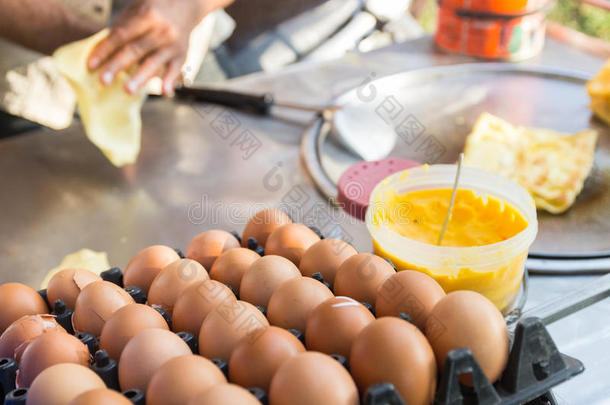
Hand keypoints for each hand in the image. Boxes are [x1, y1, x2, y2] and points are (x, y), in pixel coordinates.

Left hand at [87, 0, 207, 95]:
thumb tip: (102, 52)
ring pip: (154, 62)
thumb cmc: (154, 10)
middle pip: (135, 50)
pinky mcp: (182, 54)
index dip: (105, 50)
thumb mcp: (136, 11)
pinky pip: (176, 69)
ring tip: (128, 90)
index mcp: (147, 15)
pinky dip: (170, 80)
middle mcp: (161, 29)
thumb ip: (122, 29)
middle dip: (118, 66)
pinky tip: (165, 91)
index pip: (121, 35)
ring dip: (140, 78)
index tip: (91, 65)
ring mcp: (173, 43)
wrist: (186, 5)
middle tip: (103, 81)